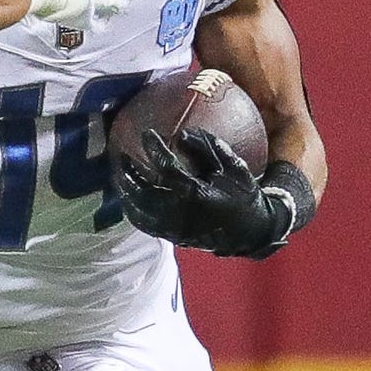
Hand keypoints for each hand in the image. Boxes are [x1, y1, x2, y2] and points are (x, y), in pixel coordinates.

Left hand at [116, 129, 295, 258]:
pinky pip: (143, 224)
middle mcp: (179, 213)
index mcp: (196, 194)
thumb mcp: (233, 168)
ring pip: (138, 211)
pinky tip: (129, 195)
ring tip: (121, 174)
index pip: (167, 168)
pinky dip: (132, 209)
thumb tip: (182, 133)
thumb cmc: (242, 195)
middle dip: (128, 173)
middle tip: (121, 155)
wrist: (250, 232)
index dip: (154, 149)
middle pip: (142, 193)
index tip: (146, 134)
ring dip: (125, 192)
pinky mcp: (171, 237)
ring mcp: (173, 228)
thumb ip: (208, 149)